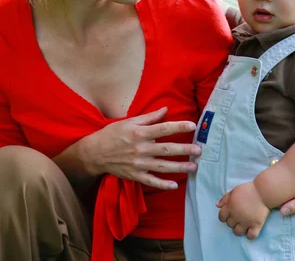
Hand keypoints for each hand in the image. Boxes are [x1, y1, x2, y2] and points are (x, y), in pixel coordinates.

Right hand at [81, 107, 200, 189]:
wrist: (95, 153)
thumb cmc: (112, 134)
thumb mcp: (129, 121)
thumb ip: (149, 117)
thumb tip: (166, 109)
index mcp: (139, 133)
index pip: (163, 128)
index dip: (178, 126)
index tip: (192, 125)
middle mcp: (140, 149)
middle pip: (166, 149)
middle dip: (184, 150)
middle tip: (199, 150)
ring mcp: (138, 164)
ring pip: (162, 166)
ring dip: (179, 167)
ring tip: (193, 167)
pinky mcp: (135, 175)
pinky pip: (151, 181)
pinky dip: (162, 184)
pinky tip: (174, 185)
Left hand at [217, 182, 269, 238]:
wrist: (263, 192)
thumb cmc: (247, 189)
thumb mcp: (234, 191)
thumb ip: (224, 198)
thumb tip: (217, 205)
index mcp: (230, 207)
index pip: (221, 217)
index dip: (223, 216)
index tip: (228, 215)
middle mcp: (237, 216)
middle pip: (229, 224)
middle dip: (231, 221)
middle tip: (237, 217)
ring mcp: (246, 222)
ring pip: (237, 232)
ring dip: (238, 229)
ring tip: (242, 224)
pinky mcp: (256, 225)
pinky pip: (250, 236)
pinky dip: (249, 235)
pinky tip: (250, 230)